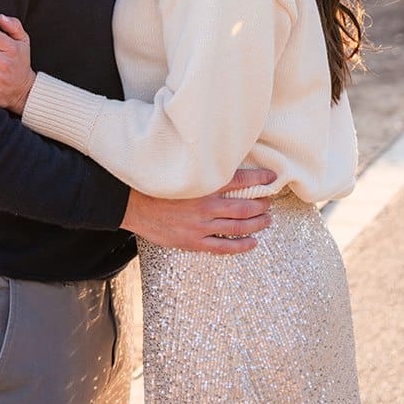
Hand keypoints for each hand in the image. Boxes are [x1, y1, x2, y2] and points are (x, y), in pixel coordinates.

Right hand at [120, 167, 275, 253]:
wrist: (130, 204)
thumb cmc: (154, 183)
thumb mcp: (178, 169)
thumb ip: (199, 167)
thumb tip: (218, 156)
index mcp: (202, 184)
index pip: (240, 180)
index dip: (260, 178)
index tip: (272, 177)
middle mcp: (205, 205)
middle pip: (244, 206)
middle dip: (261, 204)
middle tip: (270, 201)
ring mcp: (200, 226)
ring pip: (238, 227)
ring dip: (257, 224)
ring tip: (267, 220)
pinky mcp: (193, 241)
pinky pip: (223, 247)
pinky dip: (241, 246)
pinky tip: (252, 243)